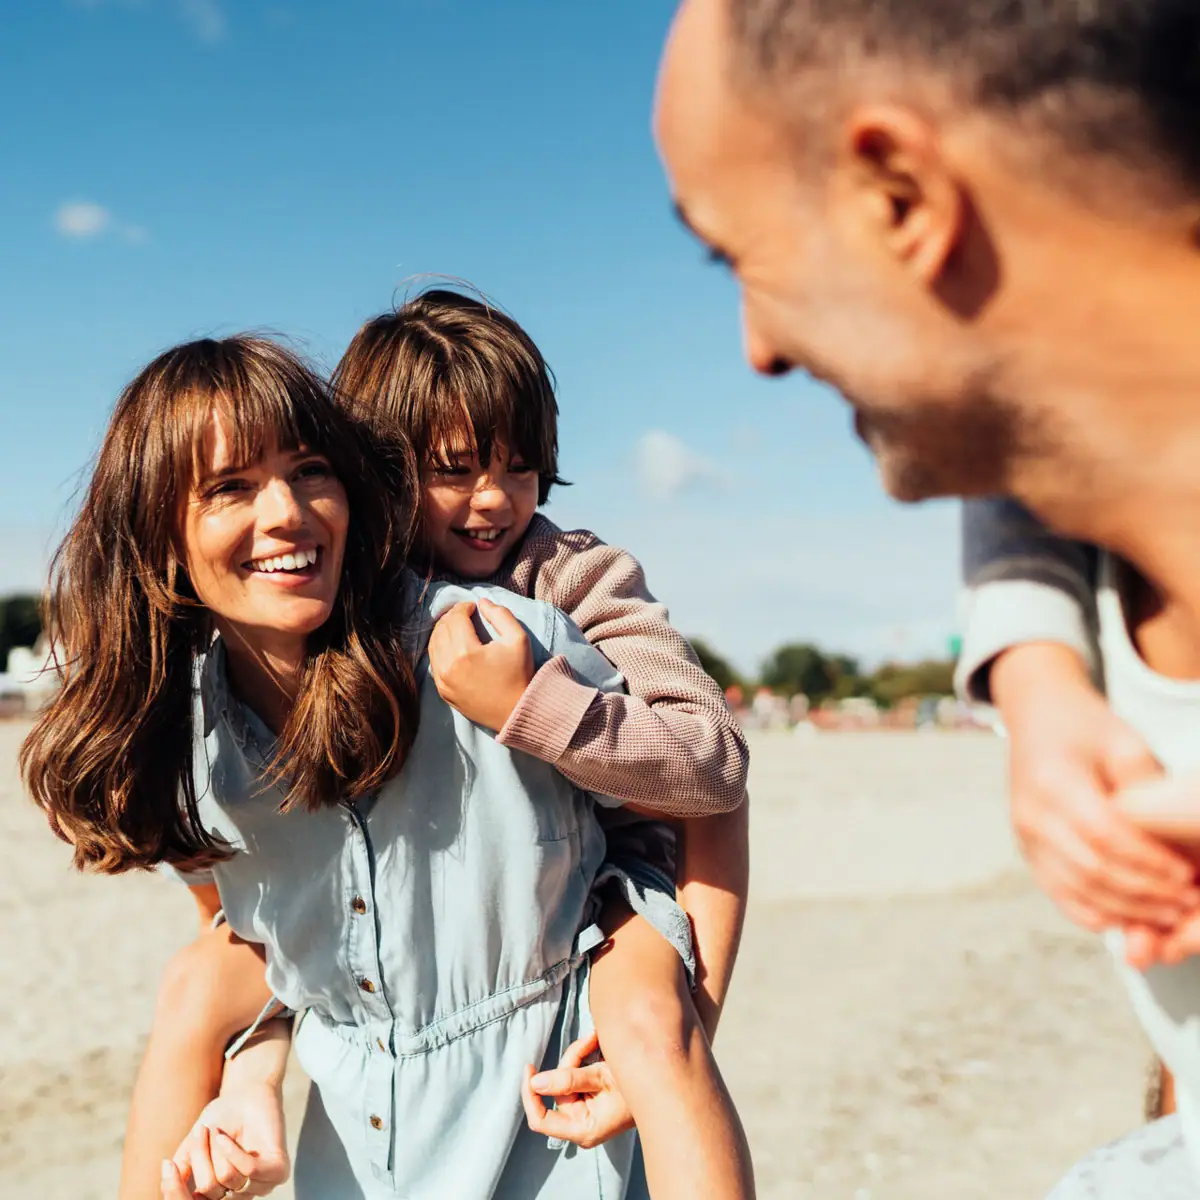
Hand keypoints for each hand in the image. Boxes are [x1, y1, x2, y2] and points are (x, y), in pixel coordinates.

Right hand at [164, 1085, 289, 1198]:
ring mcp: (261, 1185)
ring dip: (217, 1149)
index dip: (178, 1191)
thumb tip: (169, 1183)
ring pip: (227, 1178)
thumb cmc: (220, 1120)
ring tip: (218, 1131)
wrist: (248, 1093)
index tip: (169, 1167)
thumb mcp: (194, 1146)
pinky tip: (225, 1138)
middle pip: (209, 1190)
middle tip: (202, 1131)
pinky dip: (233, 1151)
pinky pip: (249, 1170)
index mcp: (221, 1195)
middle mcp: (240, 1195)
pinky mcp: (278, 1171)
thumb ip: (184, 1169)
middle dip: (201, 1157)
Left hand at [428, 599, 532, 731]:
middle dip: (452, 617)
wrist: (516, 711)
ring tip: (456, 626)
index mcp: (466, 652)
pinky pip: (434, 663)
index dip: (463, 607)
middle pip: (442, 630)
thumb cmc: (519, 674)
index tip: (473, 607)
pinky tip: (451, 645)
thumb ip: (501, 615)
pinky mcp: (443, 691)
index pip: (456, 619)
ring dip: (443, 631)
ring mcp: (443, 681)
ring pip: (433, 645)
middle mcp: (449, 666)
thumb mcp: (518, 639)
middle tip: (464, 613)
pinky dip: (439, 649)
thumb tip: (482, 602)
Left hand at [521, 1031, 634, 1149]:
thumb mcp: (602, 1078)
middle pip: (557, 1087)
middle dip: (572, 1060)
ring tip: (598, 1038)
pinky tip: (598, 1045)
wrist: (661, 1084)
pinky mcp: (590, 1098)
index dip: (529, 1095)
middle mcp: (580, 1123)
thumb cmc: (636, 1085)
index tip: (529, 1069)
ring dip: (581, 1054)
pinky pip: (577, 1075)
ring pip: (567, 1076)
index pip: (541, 1120)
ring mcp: (585, 1111)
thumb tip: (535, 1082)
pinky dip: (585, 1058)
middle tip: (591, 1040)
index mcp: (582, 1128)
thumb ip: (568, 1079)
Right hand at [994, 644, 1198, 934]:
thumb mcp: (1122, 742)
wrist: (1036, 717)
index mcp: (1053, 782)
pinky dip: (1093, 913)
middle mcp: (1031, 814)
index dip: (1148, 861)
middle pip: (1091, 869)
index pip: (1104, 834)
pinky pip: (1059, 894)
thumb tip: (1173, 839)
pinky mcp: (1027, 850)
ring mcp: (1024, 836)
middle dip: (1144, 893)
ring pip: (1075, 890)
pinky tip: (1126, 917)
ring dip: (1124, 909)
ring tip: (1166, 913)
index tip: (1185, 872)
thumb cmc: (1083, 726)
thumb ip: (1144, 787)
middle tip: (1186, 899)